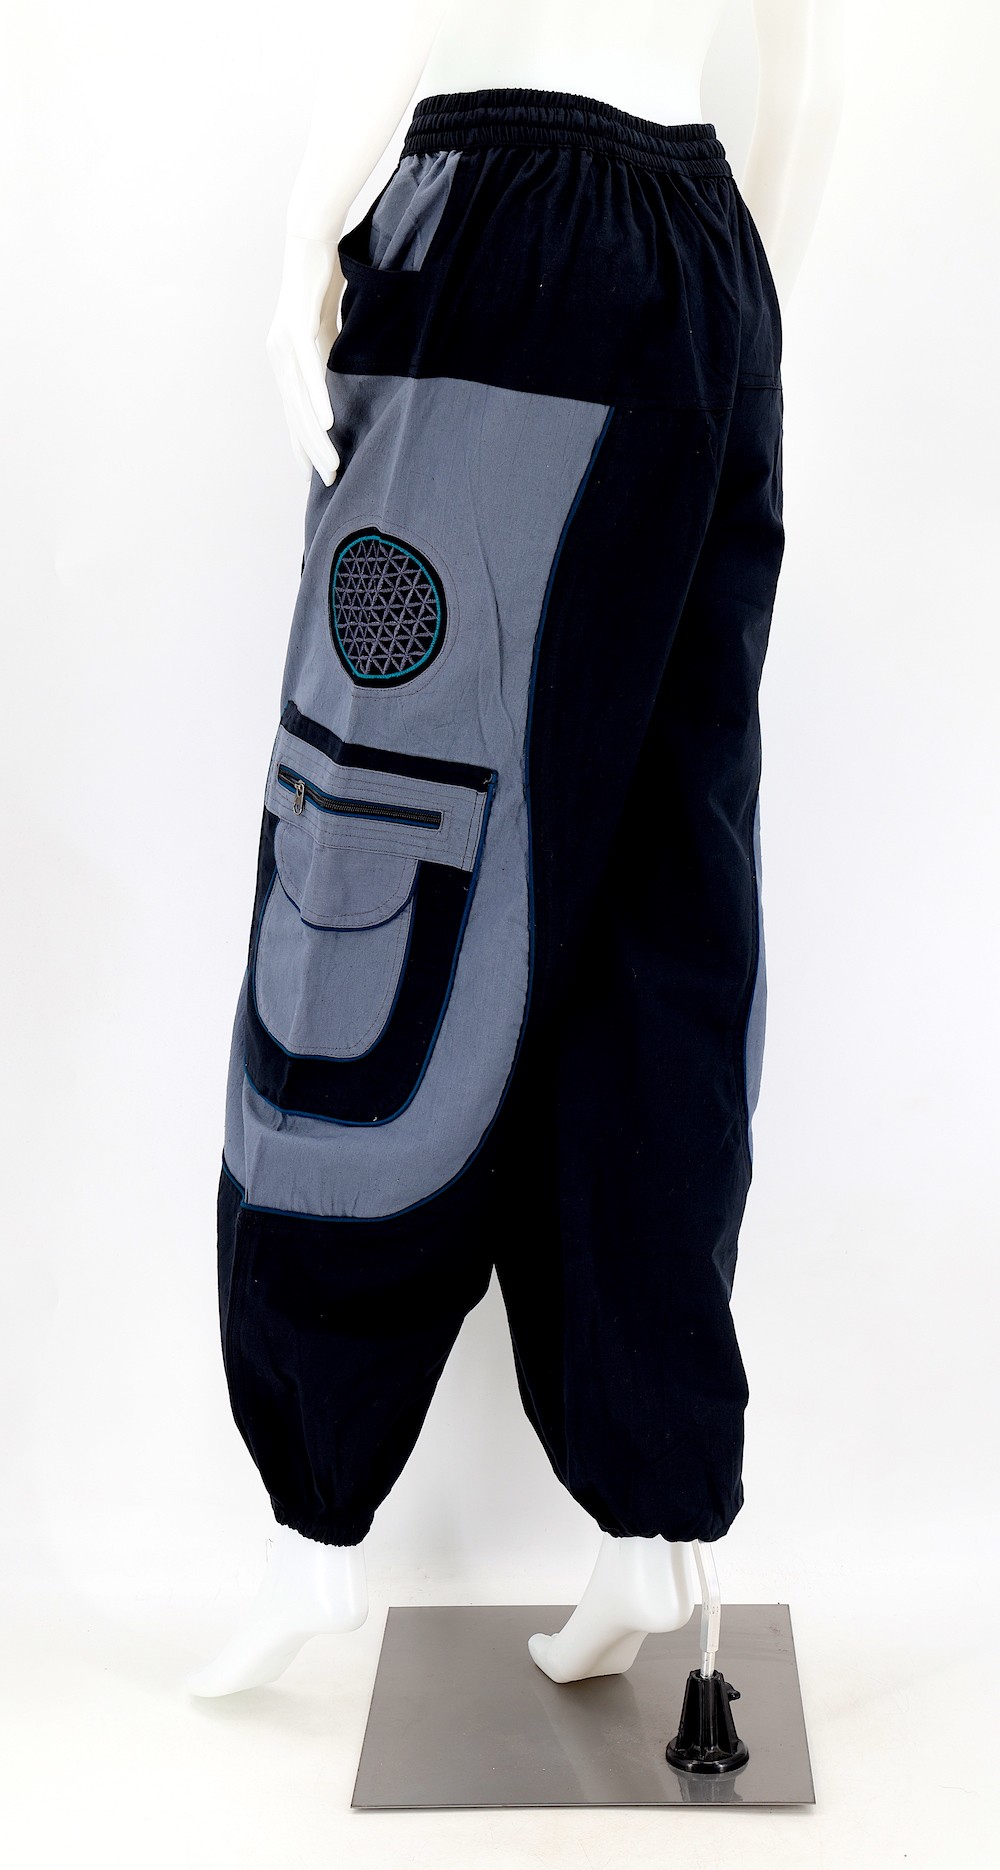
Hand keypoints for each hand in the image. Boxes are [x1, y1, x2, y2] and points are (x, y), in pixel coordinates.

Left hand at [265, 233, 344, 485]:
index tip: (315, 475)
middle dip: (311, 451)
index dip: (302, 445)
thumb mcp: (329, 329)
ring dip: (315, 435)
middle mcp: (279, 355)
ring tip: (331, 463)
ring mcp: (284, 343)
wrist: (311, 239)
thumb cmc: (322, 282)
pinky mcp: (297, 327)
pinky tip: (327, 422)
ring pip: (300, 401)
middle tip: (329, 480)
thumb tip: (342, 380)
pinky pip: (309, 370)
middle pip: (295, 415)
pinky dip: (318, 398)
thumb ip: (330, 356)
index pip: (293, 412)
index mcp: (285, 359)